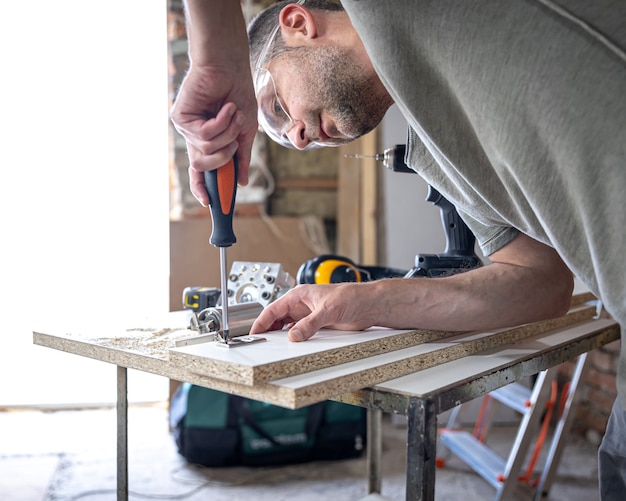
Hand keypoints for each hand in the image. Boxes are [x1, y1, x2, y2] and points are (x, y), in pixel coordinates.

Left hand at [171, 65, 257, 205]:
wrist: (230, 68)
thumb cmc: (238, 95)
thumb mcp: (246, 132)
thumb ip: (242, 157)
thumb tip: (243, 182)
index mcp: (208, 143)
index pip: (200, 172)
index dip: (203, 189)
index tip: (210, 204)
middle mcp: (194, 138)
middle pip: (202, 166)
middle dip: (225, 155)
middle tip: (235, 139)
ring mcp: (186, 128)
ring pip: (206, 150)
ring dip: (227, 133)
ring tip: (232, 113)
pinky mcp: (180, 118)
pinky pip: (203, 135)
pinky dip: (220, 123)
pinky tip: (225, 108)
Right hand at [249, 283, 379, 341]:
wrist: (369, 304)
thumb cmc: (351, 296)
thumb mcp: (328, 310)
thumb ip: (309, 324)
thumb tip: (294, 335)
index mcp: (299, 295)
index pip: (274, 309)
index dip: (262, 321)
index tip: (254, 332)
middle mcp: (302, 305)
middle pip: (278, 318)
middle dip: (268, 329)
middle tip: (260, 342)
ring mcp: (309, 316)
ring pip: (288, 327)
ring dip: (281, 335)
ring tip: (272, 346)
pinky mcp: (318, 325)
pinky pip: (301, 333)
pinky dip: (294, 340)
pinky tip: (292, 346)